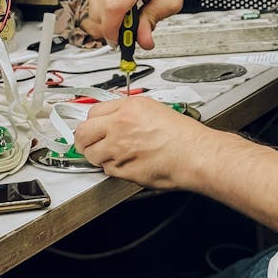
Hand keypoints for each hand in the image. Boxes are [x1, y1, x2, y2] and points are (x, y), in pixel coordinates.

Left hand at [74, 95, 208, 188]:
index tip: (92, 127)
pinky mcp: (122, 169)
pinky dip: (113, 169)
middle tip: (87, 144)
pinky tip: (127, 164)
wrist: (195, 155)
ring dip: (99, 156)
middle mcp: (120, 126)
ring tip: (113, 155)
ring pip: (92, 154)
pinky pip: (107, 169)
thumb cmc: (184, 136)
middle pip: (83, 133)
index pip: (93, 112)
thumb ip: (130, 112)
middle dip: (83, 140)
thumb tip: (115, 117)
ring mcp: (119, 148)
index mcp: (128, 108)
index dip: (92, 121)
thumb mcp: (155, 110)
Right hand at [87, 0, 186, 48]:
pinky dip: (107, 13)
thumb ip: (154, 21)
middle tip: (135, 30)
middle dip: (116, 29)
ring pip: (94, 12)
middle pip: (101, 14)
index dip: (115, 30)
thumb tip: (143, 41)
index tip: (122, 43)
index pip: (114, 7)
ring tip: (132, 15)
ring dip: (111, 21)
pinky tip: (124, 8)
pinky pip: (95, 5)